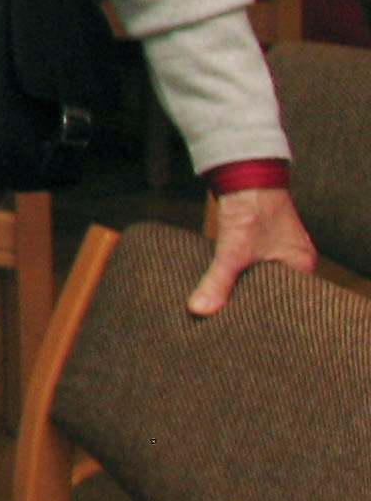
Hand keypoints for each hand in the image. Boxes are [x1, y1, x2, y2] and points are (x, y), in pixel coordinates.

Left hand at [193, 184, 319, 315]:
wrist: (243, 171)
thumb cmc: (251, 209)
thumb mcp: (233, 250)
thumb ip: (218, 282)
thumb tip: (200, 310)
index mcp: (301, 266)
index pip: (290, 303)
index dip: (269, 316)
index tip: (248, 329)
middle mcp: (294, 259)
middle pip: (274, 292)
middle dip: (253, 304)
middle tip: (231, 323)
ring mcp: (277, 249)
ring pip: (259, 278)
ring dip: (241, 288)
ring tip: (223, 309)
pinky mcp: (258, 240)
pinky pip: (249, 265)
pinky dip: (236, 274)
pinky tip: (220, 285)